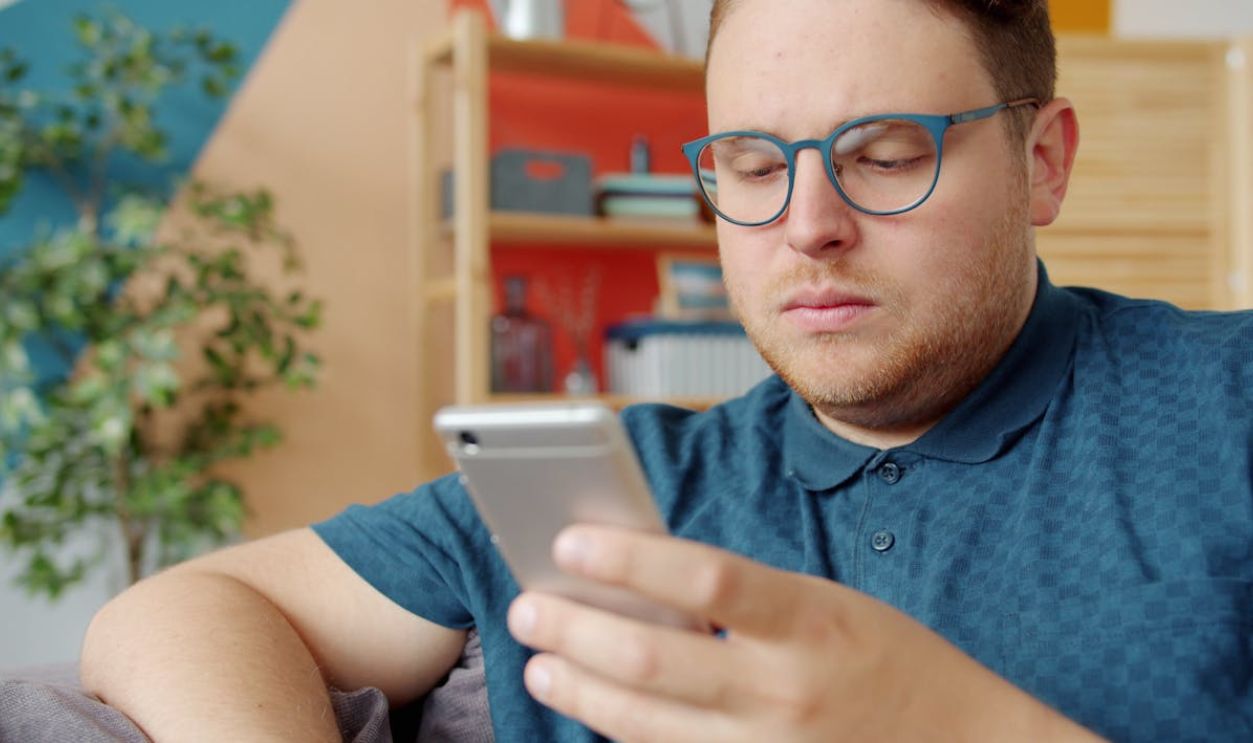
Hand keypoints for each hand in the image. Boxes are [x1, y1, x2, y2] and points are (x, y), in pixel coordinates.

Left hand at [507, 525, 1101, 741]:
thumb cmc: (888, 660)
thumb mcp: (826, 604)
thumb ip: (743, 595)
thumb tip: (639, 574)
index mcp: (811, 620)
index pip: (706, 579)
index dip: (628, 557)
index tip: (567, 540)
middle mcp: (786, 691)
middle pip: (651, 661)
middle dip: (574, 630)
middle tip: (528, 606)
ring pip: (644, 724)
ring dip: (579, 688)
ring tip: (541, 661)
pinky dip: (620, 734)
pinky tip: (591, 709)